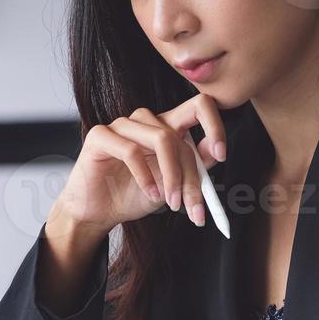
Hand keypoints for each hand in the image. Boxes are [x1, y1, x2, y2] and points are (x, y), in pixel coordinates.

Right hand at [49, 92, 226, 240]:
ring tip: (170, 202)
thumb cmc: (133, 195)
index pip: (198, 106)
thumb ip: (194, 167)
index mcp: (165, 126)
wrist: (98, 213)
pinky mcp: (100, 136)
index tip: (220, 154)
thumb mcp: (173, 185)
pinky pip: (131, 150)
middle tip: (194, 206)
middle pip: (179, 131)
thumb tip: (216, 153)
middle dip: (191, 174)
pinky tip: (149, 193)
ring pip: (161, 139)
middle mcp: (144, 121)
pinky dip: (145, 176)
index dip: (214, 126)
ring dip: (171, 175)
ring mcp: (121, 125)